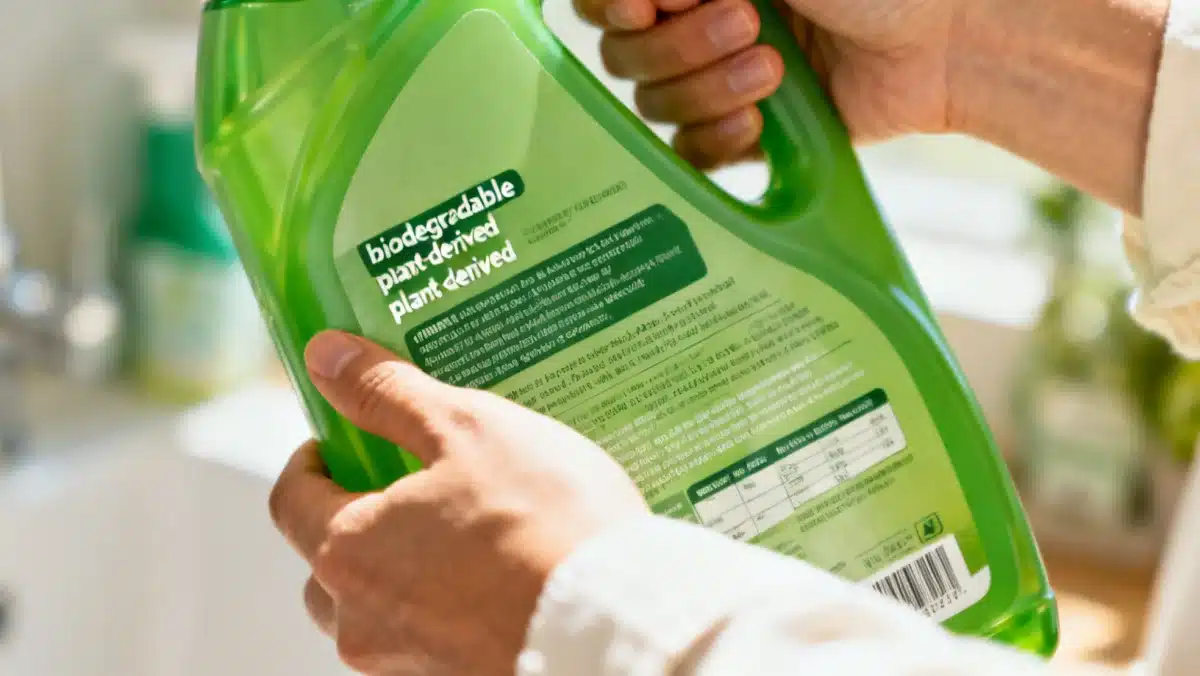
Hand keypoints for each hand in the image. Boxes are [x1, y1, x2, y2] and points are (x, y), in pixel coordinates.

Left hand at [268, 331, 647, 674]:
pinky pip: (427, 636)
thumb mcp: (465, 428)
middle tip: (413, 482)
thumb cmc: (543, 520)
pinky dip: (445, 603)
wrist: (616, 620)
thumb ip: (387, 392)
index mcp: (348, 549)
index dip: (313, 458)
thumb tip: (324, 356)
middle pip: (328, 560)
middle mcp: (362, 620)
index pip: (290, 498)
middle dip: (356, 517)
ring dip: (400, 568)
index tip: (348, 436)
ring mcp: (406, 663)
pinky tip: (499, 573)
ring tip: (465, 530)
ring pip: (375, 608)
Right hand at [581, 0, 956, 167]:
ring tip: (773, 72)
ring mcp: (715, 80)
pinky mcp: (743, 132)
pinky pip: (689, 154)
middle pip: (622, 54)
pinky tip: (758, 126)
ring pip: (654, 105)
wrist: (946, 38)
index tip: (648, 4)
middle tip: (749, 24)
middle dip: (679, 45)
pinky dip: (715, 141)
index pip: (604, 0)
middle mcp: (693, 21)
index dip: (610, 5)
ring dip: (707, 89)